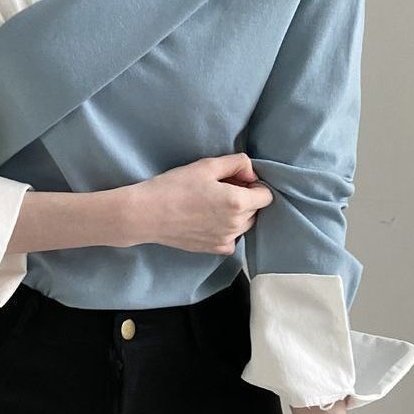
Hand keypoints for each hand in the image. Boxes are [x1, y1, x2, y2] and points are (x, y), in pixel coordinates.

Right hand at [127, 153, 273, 253]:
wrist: (147, 214)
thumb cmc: (174, 187)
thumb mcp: (206, 165)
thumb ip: (237, 163)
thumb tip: (252, 174)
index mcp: (237, 202)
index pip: (266, 195)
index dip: (253, 185)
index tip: (235, 180)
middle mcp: (236, 225)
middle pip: (256, 210)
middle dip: (244, 198)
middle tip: (218, 190)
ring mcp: (226, 240)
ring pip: (244, 224)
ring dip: (236, 214)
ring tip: (209, 204)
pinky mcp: (215, 249)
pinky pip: (231, 237)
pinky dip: (225, 228)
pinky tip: (205, 219)